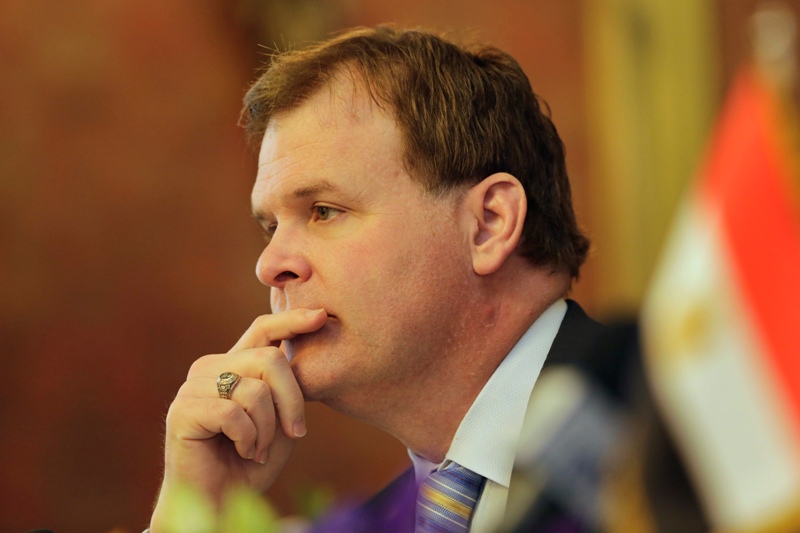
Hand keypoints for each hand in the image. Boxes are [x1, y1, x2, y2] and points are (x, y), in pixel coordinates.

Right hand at [150, 308, 327, 528]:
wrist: (220, 502)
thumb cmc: (253, 461)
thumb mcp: (280, 418)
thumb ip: (287, 386)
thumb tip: (305, 350)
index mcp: (233, 364)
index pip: (262, 329)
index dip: (291, 321)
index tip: (320, 316)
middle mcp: (210, 368)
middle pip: (270, 359)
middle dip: (292, 400)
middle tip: (296, 433)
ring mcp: (193, 387)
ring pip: (255, 390)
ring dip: (268, 429)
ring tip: (259, 450)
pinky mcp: (182, 410)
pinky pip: (233, 414)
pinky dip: (249, 439)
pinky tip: (244, 453)